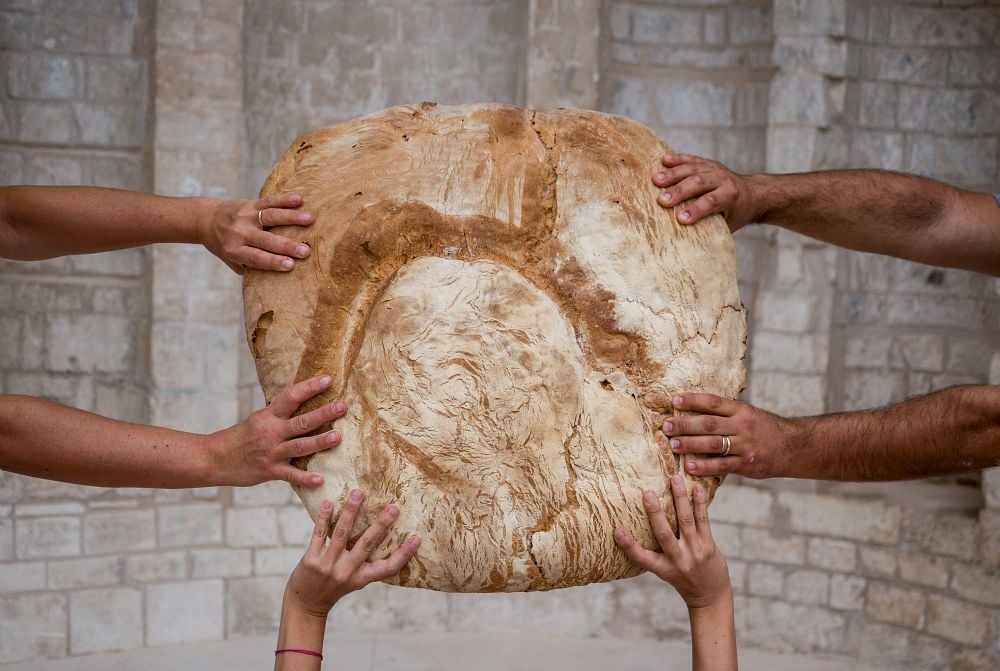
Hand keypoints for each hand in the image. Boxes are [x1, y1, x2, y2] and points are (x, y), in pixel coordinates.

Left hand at [198, 192, 314, 273]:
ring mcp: (245, 216)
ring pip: (271, 216)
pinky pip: (268, 200)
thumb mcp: (229, 259)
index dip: (273, 262)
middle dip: (287, 246)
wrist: (204, 219)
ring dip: (292, 218)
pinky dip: (284, 199)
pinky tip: (299, 199)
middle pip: (266, 240)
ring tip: (310, 219)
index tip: (291, 265)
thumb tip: (273, 278)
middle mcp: (240, 233)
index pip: (256, 257)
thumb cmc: (221, 244)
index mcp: (234, 250)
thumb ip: (247, 266)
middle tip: (306, 251)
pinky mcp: (250, 203)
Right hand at [209, 375, 347, 487]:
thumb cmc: (241, 437)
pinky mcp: (269, 471)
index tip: (328, 379)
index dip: (310, 387)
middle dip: (323, 414)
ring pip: (299, 446)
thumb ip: (280, 414)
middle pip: (301, 421)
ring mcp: (271, 452)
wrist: (214, 459)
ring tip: (338, 437)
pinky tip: (320, 479)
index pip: (291, 397)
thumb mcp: (259, 419)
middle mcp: (271, 432)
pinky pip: (290, 475)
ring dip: (319, 442)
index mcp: (269, 416)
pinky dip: (305, 478)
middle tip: (342, 406)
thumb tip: (305, 401)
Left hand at [284, 490, 420, 617]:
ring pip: (342, 534)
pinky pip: (319, 534)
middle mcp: (346, 572)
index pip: (388, 568)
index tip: (417, 538)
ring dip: (351, 511)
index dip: (404, 554)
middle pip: (367, 544)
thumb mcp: (354, 581)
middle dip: (381, 525)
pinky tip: (329, 503)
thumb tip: (382, 533)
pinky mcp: (311, 559)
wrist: (305, 603)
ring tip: (358, 492)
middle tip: (394, 507)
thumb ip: (366, 562)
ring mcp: (328, 565)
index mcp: (361, 578)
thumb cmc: (334, 588)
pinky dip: (324, 517)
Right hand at [614, 475, 730, 609]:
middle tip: (647, 493)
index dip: (628, 545)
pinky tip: (697, 488)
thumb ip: (656, 551)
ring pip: (686, 521)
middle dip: (655, 513)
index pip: (641, 557)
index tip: (616, 531)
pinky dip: (699, 503)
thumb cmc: (683, 580)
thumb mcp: (666, 571)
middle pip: (664, 535)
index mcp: (662, 568)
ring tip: (674, 479)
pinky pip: (703, 521)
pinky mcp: (708, 546)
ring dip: (680, 498)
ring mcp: (694, 552)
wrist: (711, 596)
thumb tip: (640, 525)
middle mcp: (678, 560)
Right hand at [652, 154, 754, 231]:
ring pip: (692, 169)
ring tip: (656, 180)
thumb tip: (689, 240)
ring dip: (672, 174)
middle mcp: (723, 179)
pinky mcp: (706, 163)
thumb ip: (711, 226)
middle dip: (679, 192)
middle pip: (698, 183)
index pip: (711, 202)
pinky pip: (690, 159)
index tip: (681, 219)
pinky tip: (663, 160)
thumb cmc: (736, 213)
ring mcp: (714, 168)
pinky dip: (676, 159)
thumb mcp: (729, 223)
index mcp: (730, 196)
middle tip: (661, 200)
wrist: (753, 193)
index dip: (696, 210)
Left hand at [662, 392, 792, 479]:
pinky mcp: (747, 464)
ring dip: (690, 444)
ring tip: (672, 445)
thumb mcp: (748, 414)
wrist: (793, 447)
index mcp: (741, 410)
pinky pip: (722, 466)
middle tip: (666, 425)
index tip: (674, 400)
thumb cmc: (763, 429)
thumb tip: (693, 409)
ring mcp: (745, 445)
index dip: (693, 400)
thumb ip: (726, 413)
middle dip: (685, 424)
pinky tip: (689, 466)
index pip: (713, 402)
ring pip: (713, 444)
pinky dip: (705, 466)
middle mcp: (742, 426)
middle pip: (709, 423)